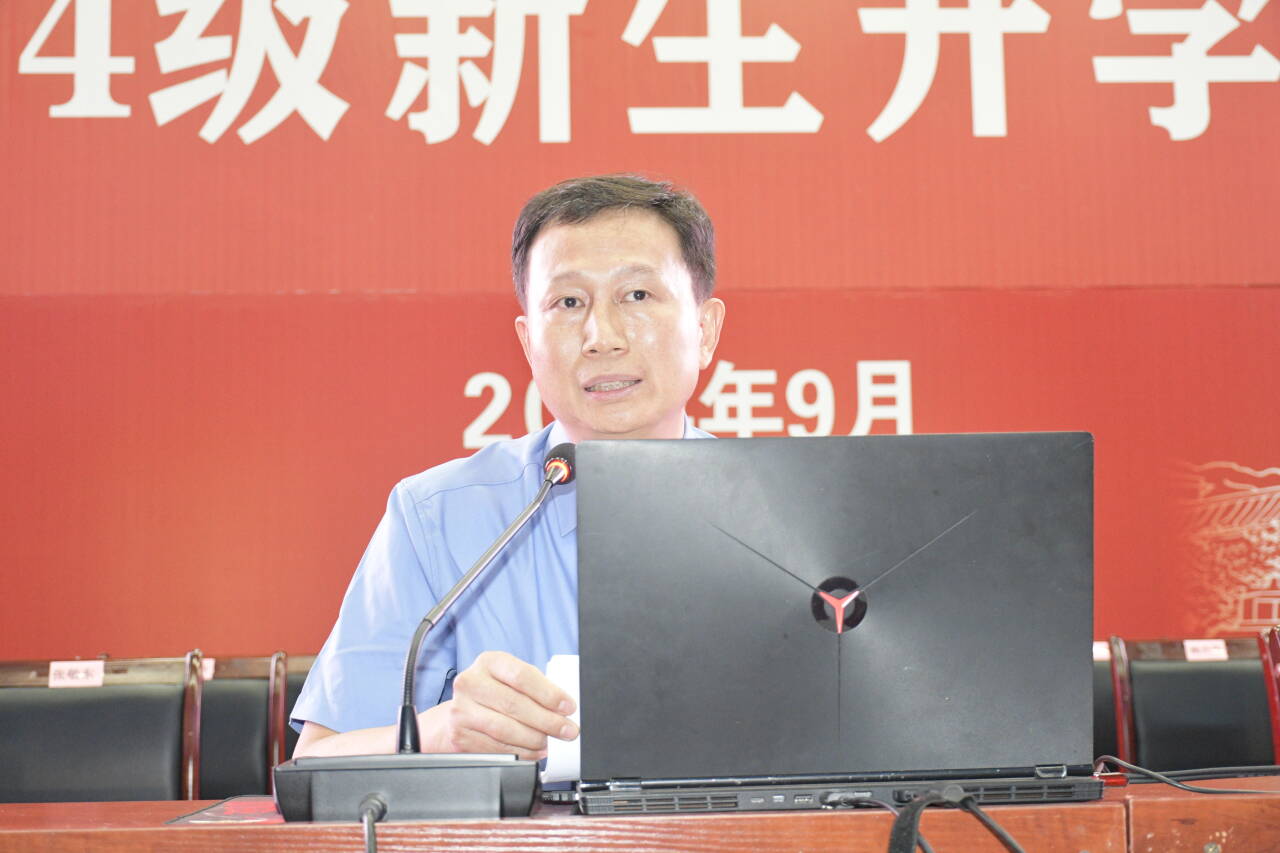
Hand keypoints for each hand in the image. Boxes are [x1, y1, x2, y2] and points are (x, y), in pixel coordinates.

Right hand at [418, 650, 577, 759]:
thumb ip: (536, 687)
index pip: (522, 676)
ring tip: (550, 742)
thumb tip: (564, 709)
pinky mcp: (460, 736)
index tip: (568, 707)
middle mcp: (470, 683)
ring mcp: (461, 710)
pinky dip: (520, 752)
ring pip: (505, 729)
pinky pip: (495, 748)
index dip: (549, 694)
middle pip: (514, 704)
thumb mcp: (512, 678)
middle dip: (547, 721)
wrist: (463, 709)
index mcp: (489, 662)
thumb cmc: (496, 691)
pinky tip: (533, 751)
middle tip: (567, 730)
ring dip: (534, 739)